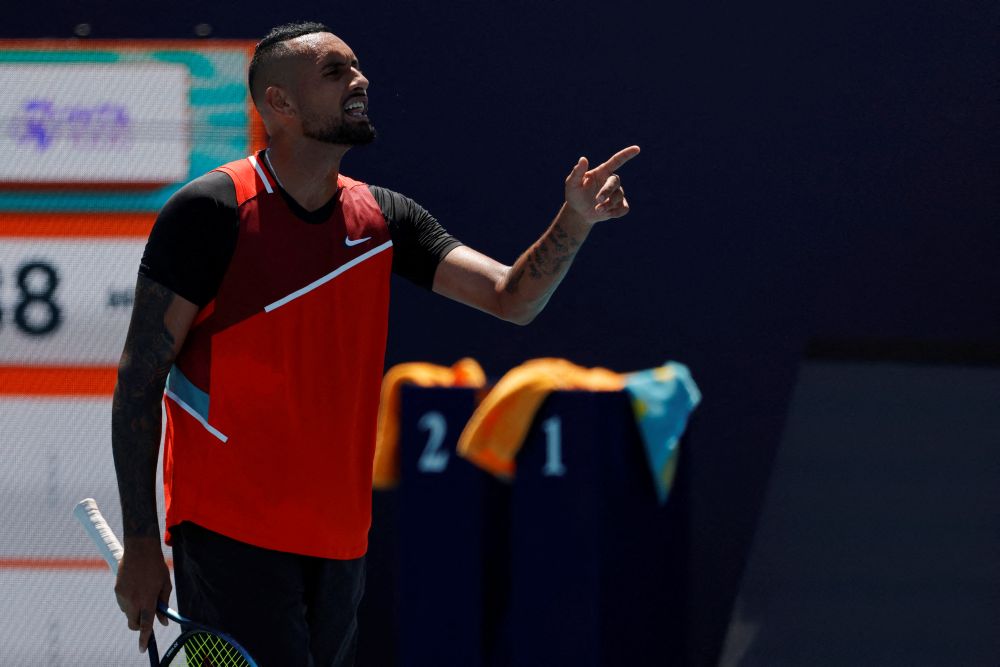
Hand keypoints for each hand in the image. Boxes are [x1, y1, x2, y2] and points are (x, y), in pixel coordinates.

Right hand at [114, 537, 170, 652]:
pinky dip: (129, 602)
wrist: (139, 549)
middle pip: (134, 624)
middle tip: (148, 616)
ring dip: (135, 611)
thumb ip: (163, 604)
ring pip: (127, 614)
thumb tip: (163, 622)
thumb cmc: (156, 567)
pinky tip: (136, 588)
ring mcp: (122, 596)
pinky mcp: (116, 590)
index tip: (143, 649)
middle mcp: (133, 601)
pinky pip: (123, 603)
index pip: (146, 625)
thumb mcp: (165, 585)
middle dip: (140, 625)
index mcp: (147, 600)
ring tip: (144, 593)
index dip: (145, 639)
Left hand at [564, 145, 639, 223]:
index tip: (637, 149)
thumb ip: (577, 172)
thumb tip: (583, 159)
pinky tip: (607, 214)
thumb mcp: (572, 183)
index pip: (617, 160)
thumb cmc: (575, 195)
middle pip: (615, 182)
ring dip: (608, 204)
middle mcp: (611, 181)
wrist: (578, 212)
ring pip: (618, 197)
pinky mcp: (619, 205)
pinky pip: (624, 208)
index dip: (627, 154)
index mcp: (602, 172)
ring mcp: (617, 193)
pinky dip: (616, 212)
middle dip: (607, 191)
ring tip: (597, 209)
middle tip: (598, 200)